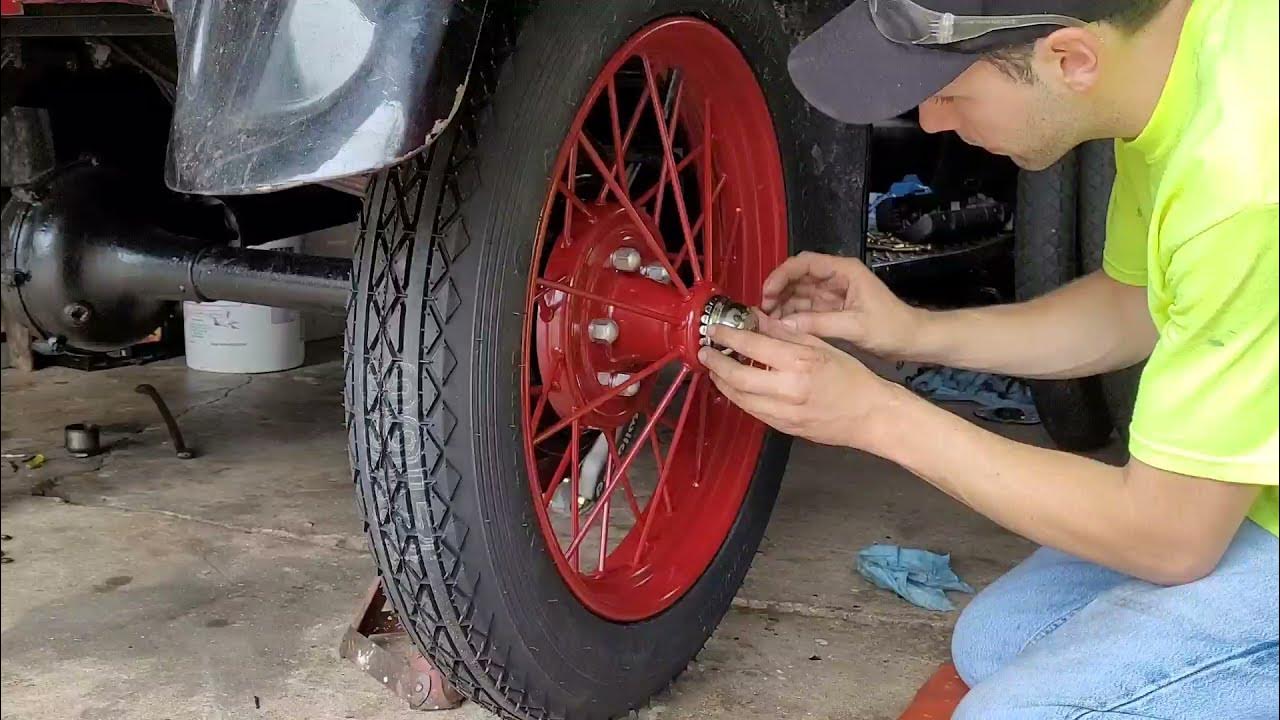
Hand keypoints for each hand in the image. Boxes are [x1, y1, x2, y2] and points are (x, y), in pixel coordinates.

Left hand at [698, 313, 897, 448]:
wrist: (870, 415)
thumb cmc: (851, 377)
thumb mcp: (821, 346)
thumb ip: (786, 333)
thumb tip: (757, 318)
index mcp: (800, 362)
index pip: (753, 346)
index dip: (729, 337)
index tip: (716, 331)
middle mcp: (789, 388)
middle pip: (737, 377)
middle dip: (715, 364)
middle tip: (705, 353)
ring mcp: (785, 412)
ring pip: (740, 398)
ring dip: (722, 382)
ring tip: (715, 369)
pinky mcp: (784, 428)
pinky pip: (752, 411)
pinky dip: (739, 397)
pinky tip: (735, 387)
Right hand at [761, 252, 924, 358]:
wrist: (913, 340)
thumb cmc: (891, 328)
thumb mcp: (854, 326)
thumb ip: (818, 323)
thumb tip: (782, 324)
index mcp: (844, 271)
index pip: (804, 263)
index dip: (781, 275)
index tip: (767, 294)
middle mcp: (835, 277)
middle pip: (797, 277)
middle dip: (778, 292)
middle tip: (762, 313)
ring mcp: (833, 293)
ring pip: (799, 293)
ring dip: (782, 306)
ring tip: (766, 323)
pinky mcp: (832, 308)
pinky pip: (806, 308)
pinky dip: (792, 316)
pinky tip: (780, 328)